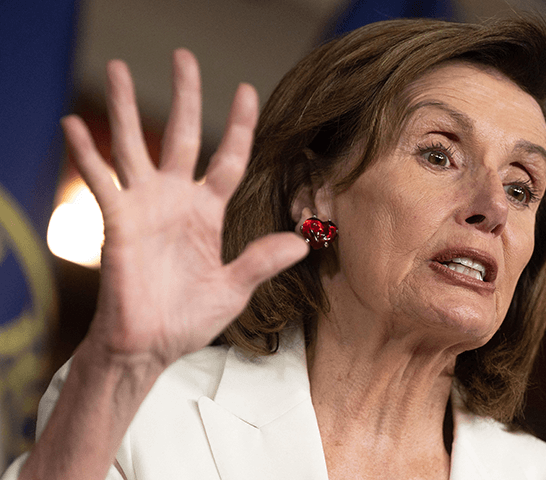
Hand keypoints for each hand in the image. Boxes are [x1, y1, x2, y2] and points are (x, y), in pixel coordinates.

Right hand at [61, 49, 307, 368]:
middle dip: (184, 96)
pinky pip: (100, 181)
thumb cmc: (188, 319)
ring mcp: (145, 208)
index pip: (228, 159)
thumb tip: (303, 242)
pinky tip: (73, 124)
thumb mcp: (233, 289)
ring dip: (125, 109)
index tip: (248, 91)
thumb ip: (262, 261)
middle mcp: (176, 201)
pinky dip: (86, 155)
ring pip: (135, 146)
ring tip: (119, 68)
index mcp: (208, 213)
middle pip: (182, 135)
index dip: (239, 126)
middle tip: (183, 56)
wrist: (149, 345)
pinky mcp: (117, 222)